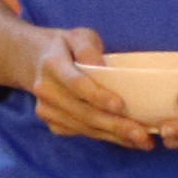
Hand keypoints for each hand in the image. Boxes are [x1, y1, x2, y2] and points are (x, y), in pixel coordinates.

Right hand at [31, 28, 152, 150]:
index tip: (120, 105)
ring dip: (114, 137)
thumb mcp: (79, 36)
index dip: (97, 96)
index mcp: (52, 65)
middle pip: (83, 112)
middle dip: (114, 125)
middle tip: (142, 134)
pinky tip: (126, 139)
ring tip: (142, 141)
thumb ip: (89, 48)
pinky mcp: (52, 123)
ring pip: (85, 127)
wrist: (35, 61)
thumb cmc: (66, 46)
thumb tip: (102, 67)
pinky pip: (82, 133)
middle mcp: (46, 90)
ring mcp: (47, 110)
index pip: (76, 84)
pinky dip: (106, 137)